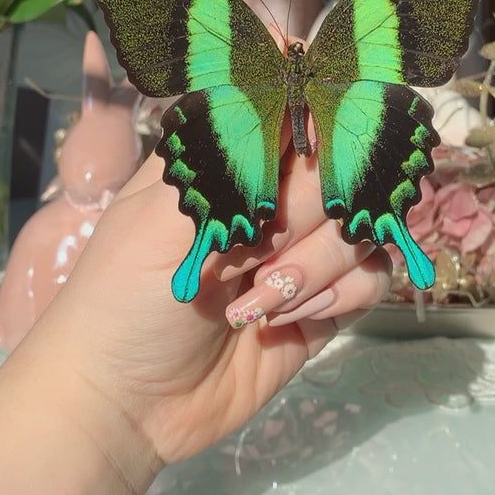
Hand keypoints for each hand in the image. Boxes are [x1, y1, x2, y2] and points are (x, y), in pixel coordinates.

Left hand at [44, 134, 391, 467]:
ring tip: (257, 302)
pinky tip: (285, 322)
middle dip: (306, 215)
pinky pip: (371, 278)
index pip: (296, 112)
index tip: (312, 156)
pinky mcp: (323, 304)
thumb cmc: (124, 298)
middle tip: (257, 254)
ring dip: (318, 265)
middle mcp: (270, 198)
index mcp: (227, 161)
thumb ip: (233, 160)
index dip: (319, 125)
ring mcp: (300, 251)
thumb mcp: (161, 218)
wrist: (125, 407)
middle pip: (341, 170)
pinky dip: (338, 297)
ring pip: (362, 226)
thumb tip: (288, 87)